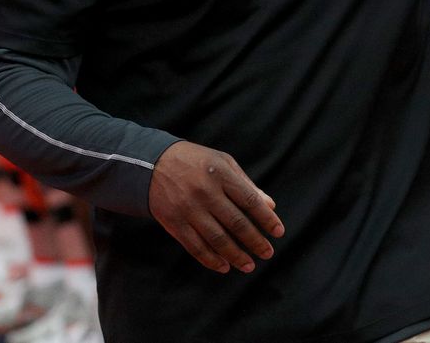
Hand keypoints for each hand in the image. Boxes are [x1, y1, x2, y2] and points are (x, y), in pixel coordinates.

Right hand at [148, 141, 283, 273]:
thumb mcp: (222, 163)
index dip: (266, 218)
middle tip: (268, 253)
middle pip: (236, 222)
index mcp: (220, 173)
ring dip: (236, 255)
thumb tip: (270, 206)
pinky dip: (211, 260)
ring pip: (217, 239)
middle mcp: (204, 192)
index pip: (249, 200)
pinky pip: (195, 246)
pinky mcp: (173, 222)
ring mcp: (188, 208)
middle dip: (255, 241)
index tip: (278, 232)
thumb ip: (246, 184)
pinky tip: (224, 266)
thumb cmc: (195, 162)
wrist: (151, 164)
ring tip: (249, 265)